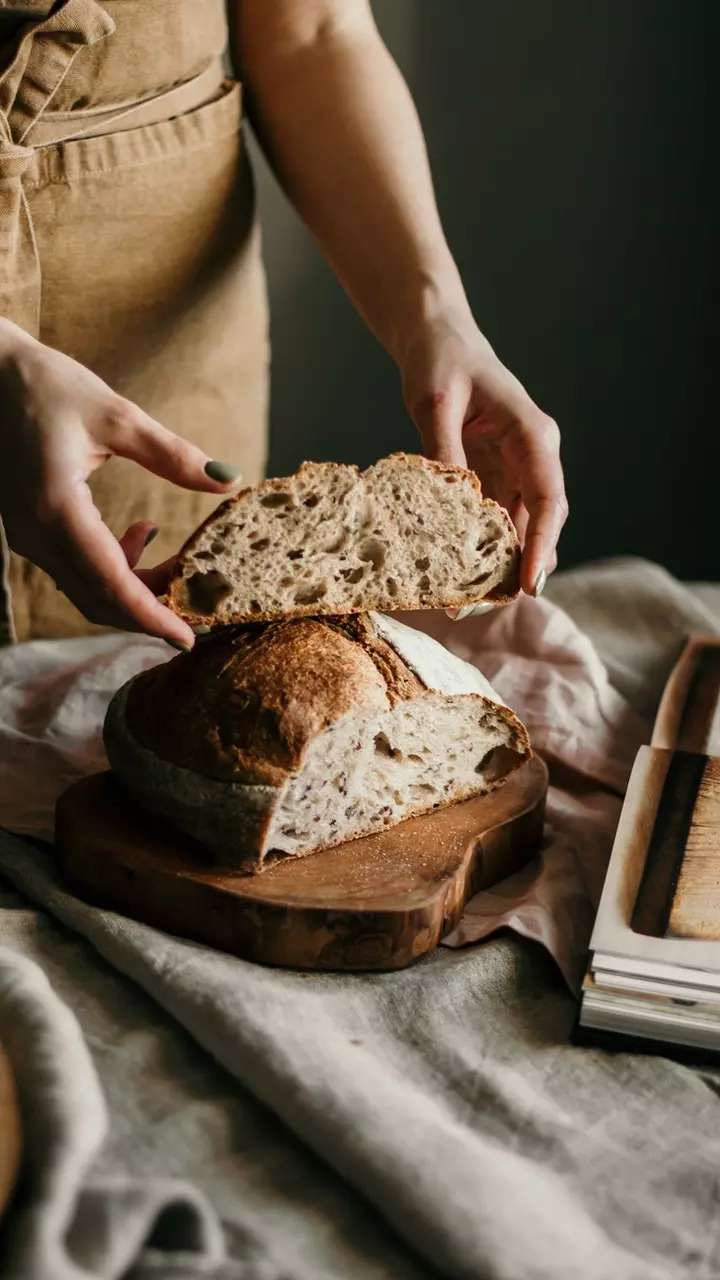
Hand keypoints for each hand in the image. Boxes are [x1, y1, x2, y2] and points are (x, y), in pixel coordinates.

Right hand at [0, 320, 240, 646]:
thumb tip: (227, 479)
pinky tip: (142, 532)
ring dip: (135, 587)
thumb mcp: (116, 414)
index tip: (187, 638)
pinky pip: (75, 568)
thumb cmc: (45, 385)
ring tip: (179, 563)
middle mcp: (35, 534)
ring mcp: (26, 535)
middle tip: (198, 606)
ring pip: (86, 588)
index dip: (151, 617)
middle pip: (98, 599)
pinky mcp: (28, 529)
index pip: (110, 584)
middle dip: (150, 610)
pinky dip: (114, 567)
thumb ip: (172, 454)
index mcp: (56, 509)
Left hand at [400, 309, 567, 599]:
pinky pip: (496, 521)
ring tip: (468, 603)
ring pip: (520, 528)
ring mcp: (516, 468)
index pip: (548, 498)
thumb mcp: (433, 401)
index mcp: (531, 434)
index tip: (530, 583)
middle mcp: (533, 455)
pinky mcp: (494, 477)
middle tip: (485, 606)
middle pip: (540, 522)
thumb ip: (442, 448)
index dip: (542, 545)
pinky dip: (482, 549)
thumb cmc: (440, 360)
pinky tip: (459, 575)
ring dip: (500, 565)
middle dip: (521, 567)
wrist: (436, 338)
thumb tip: (448, 499)